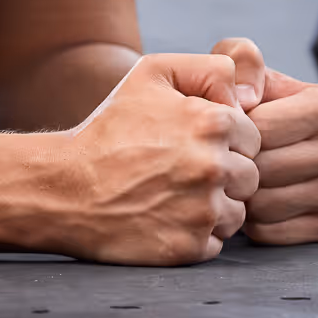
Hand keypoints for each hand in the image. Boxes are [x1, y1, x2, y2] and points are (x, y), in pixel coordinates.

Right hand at [51, 53, 260, 264]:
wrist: (65, 187)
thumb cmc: (110, 128)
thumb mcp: (153, 73)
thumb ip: (210, 69)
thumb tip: (247, 96)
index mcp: (212, 122)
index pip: (253, 137)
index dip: (227, 141)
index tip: (193, 143)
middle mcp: (213, 167)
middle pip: (250, 176)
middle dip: (225, 174)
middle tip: (183, 171)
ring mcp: (202, 211)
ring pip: (238, 213)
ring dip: (215, 207)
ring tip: (174, 195)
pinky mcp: (188, 248)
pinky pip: (216, 244)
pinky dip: (196, 235)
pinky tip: (166, 218)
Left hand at [211, 38, 317, 245]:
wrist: (269, 142)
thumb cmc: (251, 100)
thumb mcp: (243, 64)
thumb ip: (239, 59)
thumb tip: (246, 98)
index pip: (263, 129)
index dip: (231, 130)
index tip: (222, 126)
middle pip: (265, 169)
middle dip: (234, 163)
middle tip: (222, 156)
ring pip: (264, 205)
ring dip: (239, 194)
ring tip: (235, 175)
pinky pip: (268, 233)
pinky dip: (249, 221)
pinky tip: (250, 199)